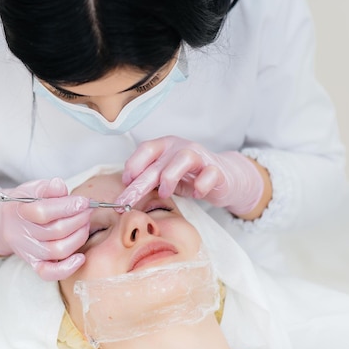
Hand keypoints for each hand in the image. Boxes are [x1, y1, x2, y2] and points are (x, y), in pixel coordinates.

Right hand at [0, 178, 91, 279]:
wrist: (7, 220)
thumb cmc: (26, 202)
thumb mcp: (33, 188)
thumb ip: (48, 188)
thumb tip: (59, 186)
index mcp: (20, 211)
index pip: (43, 212)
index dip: (67, 206)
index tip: (84, 202)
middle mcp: (22, 234)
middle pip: (55, 231)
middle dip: (79, 219)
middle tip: (88, 210)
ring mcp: (28, 251)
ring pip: (58, 250)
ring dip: (79, 237)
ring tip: (85, 224)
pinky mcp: (34, 264)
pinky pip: (48, 273)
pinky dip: (67, 268)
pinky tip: (81, 257)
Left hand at [115, 136, 263, 215]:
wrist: (225, 177)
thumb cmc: (189, 176)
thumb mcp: (165, 176)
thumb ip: (148, 179)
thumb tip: (124, 194)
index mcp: (166, 146)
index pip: (146, 149)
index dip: (133, 165)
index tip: (125, 183)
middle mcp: (182, 147)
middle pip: (158, 162)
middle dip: (140, 184)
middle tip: (126, 202)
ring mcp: (201, 157)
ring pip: (184, 158)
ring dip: (170, 177)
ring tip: (165, 194)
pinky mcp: (217, 170)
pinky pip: (210, 174)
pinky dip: (201, 185)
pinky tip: (196, 194)